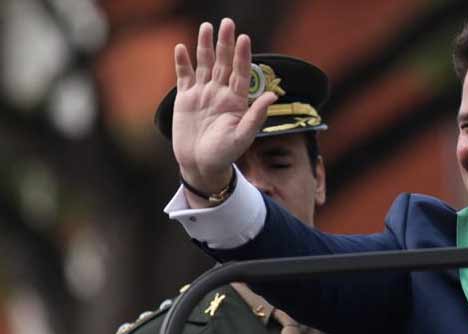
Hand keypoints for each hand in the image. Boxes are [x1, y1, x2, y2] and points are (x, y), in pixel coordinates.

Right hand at [172, 19, 275, 197]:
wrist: (201, 165)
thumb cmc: (225, 154)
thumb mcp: (243, 136)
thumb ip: (256, 115)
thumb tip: (273, 95)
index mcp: (237, 101)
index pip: (241, 73)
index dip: (242, 56)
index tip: (244, 38)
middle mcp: (221, 93)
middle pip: (223, 63)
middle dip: (225, 43)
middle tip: (227, 23)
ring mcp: (203, 94)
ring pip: (204, 65)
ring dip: (205, 46)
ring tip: (207, 27)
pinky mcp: (186, 99)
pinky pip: (184, 76)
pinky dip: (183, 63)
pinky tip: (181, 48)